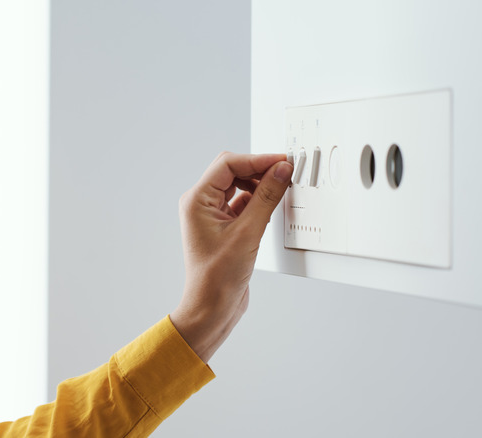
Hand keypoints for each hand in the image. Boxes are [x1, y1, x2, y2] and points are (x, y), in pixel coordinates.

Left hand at [170, 152, 292, 362]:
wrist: (212, 308)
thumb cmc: (217, 278)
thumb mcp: (248, 233)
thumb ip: (266, 197)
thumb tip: (280, 171)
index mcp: (196, 201)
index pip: (228, 165)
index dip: (257, 159)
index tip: (281, 162)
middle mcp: (200, 205)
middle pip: (232, 171)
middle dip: (258, 169)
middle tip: (285, 171)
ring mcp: (212, 216)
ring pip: (238, 187)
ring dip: (259, 185)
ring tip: (281, 188)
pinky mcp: (224, 227)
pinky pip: (242, 203)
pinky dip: (258, 201)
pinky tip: (272, 205)